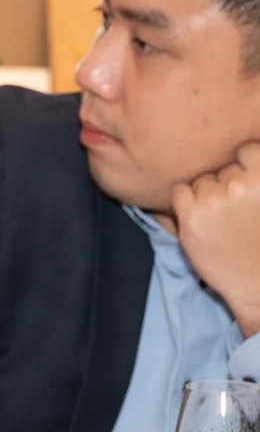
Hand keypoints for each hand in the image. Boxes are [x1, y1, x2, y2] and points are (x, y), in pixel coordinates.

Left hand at [174, 141, 259, 334]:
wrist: (258, 282)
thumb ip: (256, 178)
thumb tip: (245, 152)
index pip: (247, 149)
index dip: (244, 161)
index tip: (245, 175)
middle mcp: (241, 185)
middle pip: (222, 169)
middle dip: (226, 184)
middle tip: (234, 209)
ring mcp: (215, 199)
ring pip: (200, 181)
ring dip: (205, 194)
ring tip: (220, 219)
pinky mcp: (191, 216)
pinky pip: (179, 192)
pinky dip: (185, 202)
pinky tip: (200, 218)